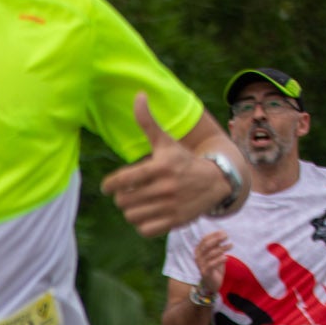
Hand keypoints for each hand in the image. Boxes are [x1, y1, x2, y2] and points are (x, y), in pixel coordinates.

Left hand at [102, 93, 231, 236]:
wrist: (215, 180)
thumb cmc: (182, 159)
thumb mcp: (165, 141)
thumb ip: (148, 122)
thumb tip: (138, 95)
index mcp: (160, 166)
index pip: (121, 180)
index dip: (109, 185)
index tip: (109, 185)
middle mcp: (166, 187)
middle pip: (123, 201)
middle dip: (123, 196)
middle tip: (130, 192)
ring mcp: (171, 206)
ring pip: (131, 216)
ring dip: (131, 210)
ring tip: (139, 202)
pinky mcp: (175, 222)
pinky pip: (144, 229)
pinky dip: (143, 224)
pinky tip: (149, 213)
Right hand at [193, 231, 230, 297]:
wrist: (212, 282)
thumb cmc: (215, 266)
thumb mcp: (216, 254)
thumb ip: (216, 245)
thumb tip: (222, 234)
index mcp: (199, 251)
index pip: (204, 240)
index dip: (213, 235)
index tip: (223, 232)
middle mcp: (198, 257)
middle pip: (206, 245)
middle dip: (217, 239)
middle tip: (227, 236)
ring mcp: (200, 265)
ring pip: (211, 254)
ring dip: (222, 248)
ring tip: (231, 245)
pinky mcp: (205, 273)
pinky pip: (212, 264)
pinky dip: (219, 260)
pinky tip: (226, 258)